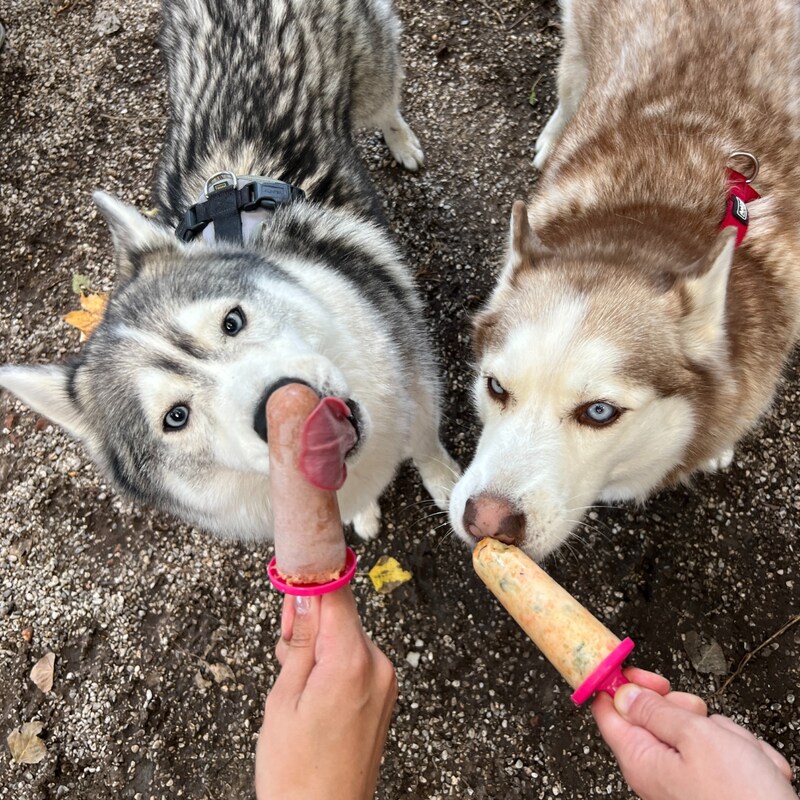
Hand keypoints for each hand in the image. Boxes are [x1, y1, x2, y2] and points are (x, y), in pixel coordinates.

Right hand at [256, 586, 396, 799]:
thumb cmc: (297, 772)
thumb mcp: (283, 698)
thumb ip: (298, 640)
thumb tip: (303, 596)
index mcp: (352, 661)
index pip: (336, 594)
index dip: (310, 582)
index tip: (290, 577)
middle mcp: (378, 666)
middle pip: (341, 616)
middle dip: (309, 622)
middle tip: (282, 649)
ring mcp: (385, 682)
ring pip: (346, 638)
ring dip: (319, 645)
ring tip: (294, 681)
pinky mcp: (383, 696)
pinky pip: (356, 660)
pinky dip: (333, 663)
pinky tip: (311, 689)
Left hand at [592, 680, 795, 799]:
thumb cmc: (741, 799)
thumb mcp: (696, 738)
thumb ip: (657, 710)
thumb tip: (622, 693)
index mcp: (640, 758)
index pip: (609, 710)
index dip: (622, 685)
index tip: (642, 674)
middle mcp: (657, 770)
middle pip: (658, 714)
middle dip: (689, 711)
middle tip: (703, 720)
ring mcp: (686, 777)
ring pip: (698, 730)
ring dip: (725, 735)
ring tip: (741, 756)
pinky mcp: (713, 783)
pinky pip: (724, 751)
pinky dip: (743, 754)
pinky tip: (757, 769)